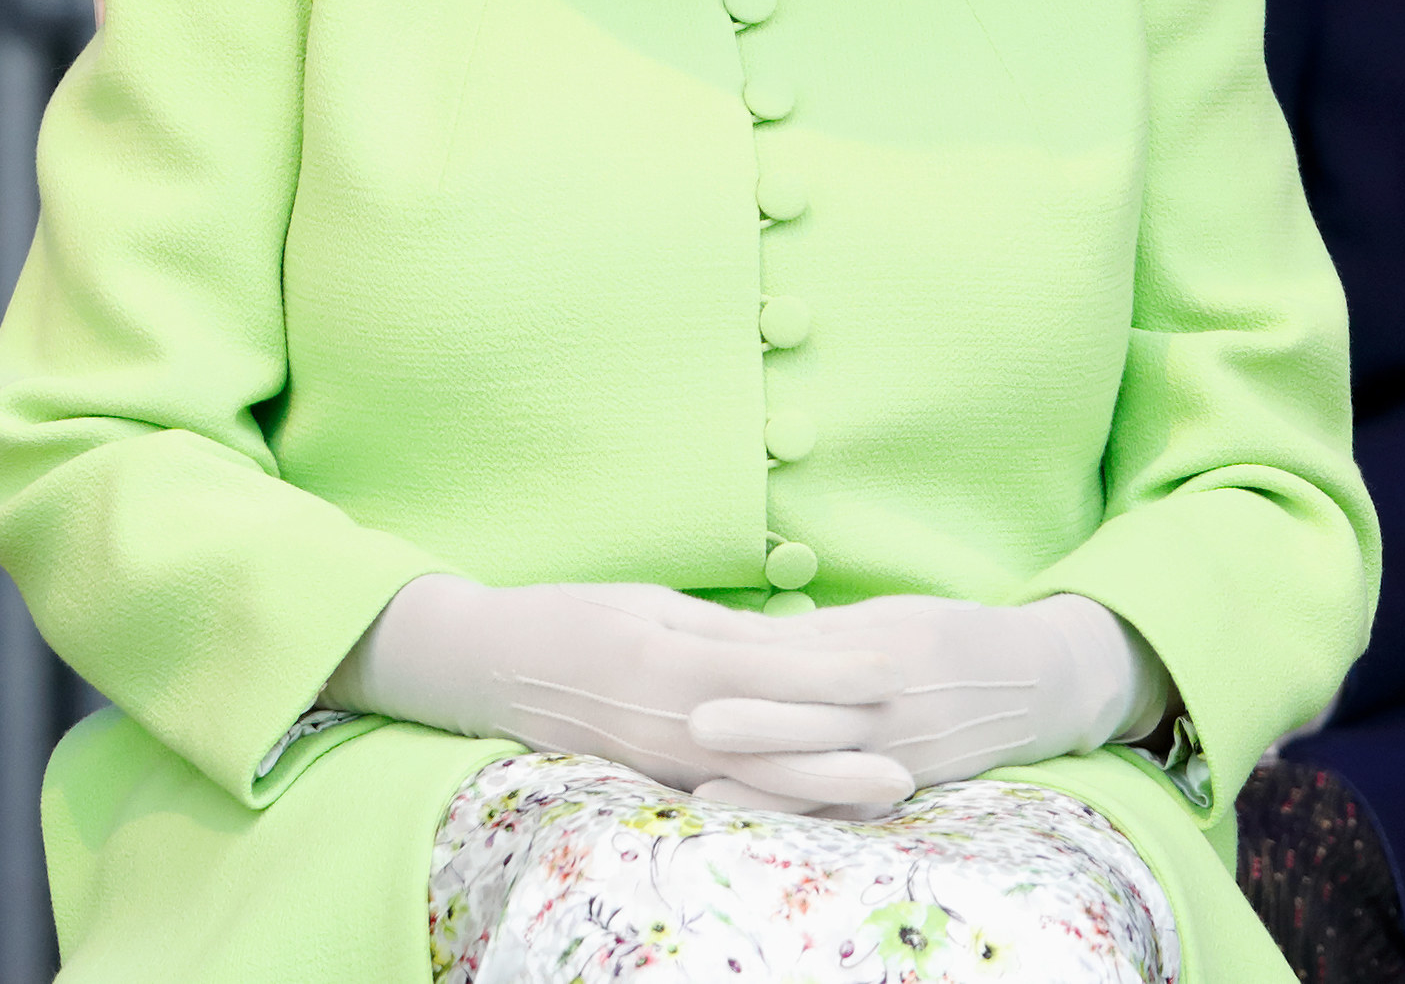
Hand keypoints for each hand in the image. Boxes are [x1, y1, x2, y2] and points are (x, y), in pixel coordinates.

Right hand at [326, 576, 912, 811]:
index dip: (835, 671)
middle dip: (847, 748)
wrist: (491, 663)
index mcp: (667, 655)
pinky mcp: (648, 780)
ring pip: (757, 780)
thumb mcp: (651, 602)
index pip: (769, 668)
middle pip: (773, 739)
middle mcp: (666, 716)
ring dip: (826, 786)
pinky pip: (725, 794)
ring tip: (885, 788)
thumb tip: (800, 639)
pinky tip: (819, 801)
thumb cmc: (574, 615)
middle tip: (913, 754)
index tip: (891, 668)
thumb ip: (722, 630)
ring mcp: (656, 758)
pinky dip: (778, 798)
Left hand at [695, 593, 1160, 791]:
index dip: (751, 665)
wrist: (1036, 680)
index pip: (804, 661)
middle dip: (754, 724)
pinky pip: (858, 809)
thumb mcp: (882, 618)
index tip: (697, 666)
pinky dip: (813, 818)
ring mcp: (901, 754)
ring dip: (768, 787)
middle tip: (692, 724)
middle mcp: (889, 708)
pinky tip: (768, 829)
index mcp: (877, 655)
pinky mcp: (912, 785)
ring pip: (827, 774)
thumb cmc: (942, 635)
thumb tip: (734, 635)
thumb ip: (814, 635)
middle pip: (812, 718)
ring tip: (707, 796)